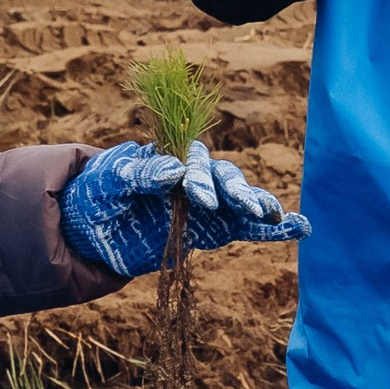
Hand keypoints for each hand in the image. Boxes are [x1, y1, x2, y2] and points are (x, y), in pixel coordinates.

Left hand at [60, 138, 308, 280]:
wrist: (91, 226)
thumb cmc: (98, 194)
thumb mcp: (108, 181)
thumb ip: (138, 174)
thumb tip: (173, 169)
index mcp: (170, 157)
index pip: (194, 163)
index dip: (200, 178)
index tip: (199, 198)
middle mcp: (195, 177)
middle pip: (224, 179)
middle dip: (236, 192)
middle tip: (244, 207)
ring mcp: (206, 206)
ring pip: (239, 202)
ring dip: (259, 206)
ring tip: (278, 216)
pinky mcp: (211, 231)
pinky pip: (244, 229)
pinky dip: (270, 230)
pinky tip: (298, 229)